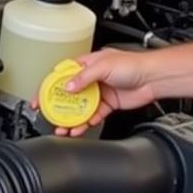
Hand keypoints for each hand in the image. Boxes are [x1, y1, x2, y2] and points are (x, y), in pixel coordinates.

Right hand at [33, 48, 157, 137]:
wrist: (153, 77)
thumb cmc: (133, 64)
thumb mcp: (104, 65)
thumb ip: (84, 77)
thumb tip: (68, 87)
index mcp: (87, 64)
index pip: (62, 75)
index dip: (49, 87)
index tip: (40, 98)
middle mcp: (91, 78)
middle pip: (69, 95)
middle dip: (57, 107)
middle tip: (48, 117)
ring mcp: (99, 92)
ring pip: (80, 108)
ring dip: (70, 118)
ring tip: (62, 128)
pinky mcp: (108, 104)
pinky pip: (93, 116)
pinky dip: (86, 123)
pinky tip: (79, 128)